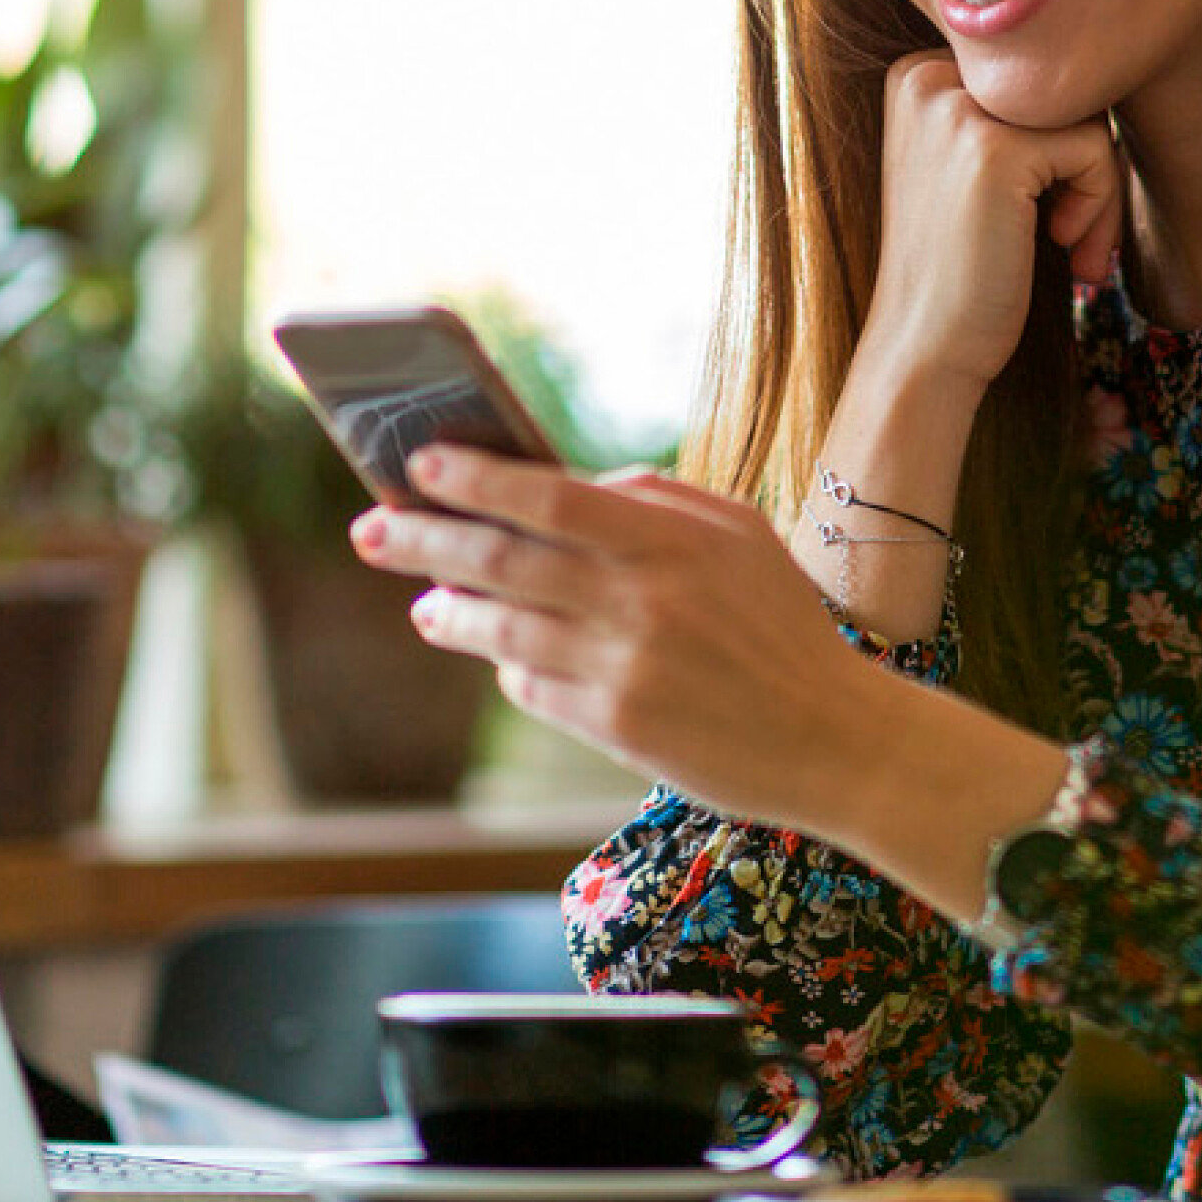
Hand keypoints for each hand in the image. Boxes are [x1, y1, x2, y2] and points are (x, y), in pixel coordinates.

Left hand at [354, 445, 879, 832]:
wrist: (831, 737)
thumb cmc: (784, 624)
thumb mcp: (742, 535)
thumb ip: (657, 499)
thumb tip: (568, 484)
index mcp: (671, 540)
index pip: (549, 496)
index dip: (476, 478)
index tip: (421, 464)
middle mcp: (640, 601)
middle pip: (502, 560)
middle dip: (424, 539)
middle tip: (371, 529)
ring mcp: (622, 667)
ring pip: (500, 629)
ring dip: (448, 612)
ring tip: (425, 604)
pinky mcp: (613, 727)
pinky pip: (531, 686)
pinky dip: (509, 666)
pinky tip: (502, 655)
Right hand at [866, 50, 1122, 395]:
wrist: (924, 350)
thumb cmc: (965, 271)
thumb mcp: (978, 170)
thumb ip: (1019, 115)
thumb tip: (1108, 69)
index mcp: (919, 76)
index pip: (1037, 79)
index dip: (1063, 145)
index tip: (1051, 212)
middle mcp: (928, 78)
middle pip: (1064, 90)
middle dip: (1088, 167)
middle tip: (1075, 237)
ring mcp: (957, 109)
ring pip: (1087, 116)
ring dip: (1101, 191)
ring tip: (1076, 248)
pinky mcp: (994, 147)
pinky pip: (1095, 148)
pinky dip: (1100, 205)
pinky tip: (1066, 248)